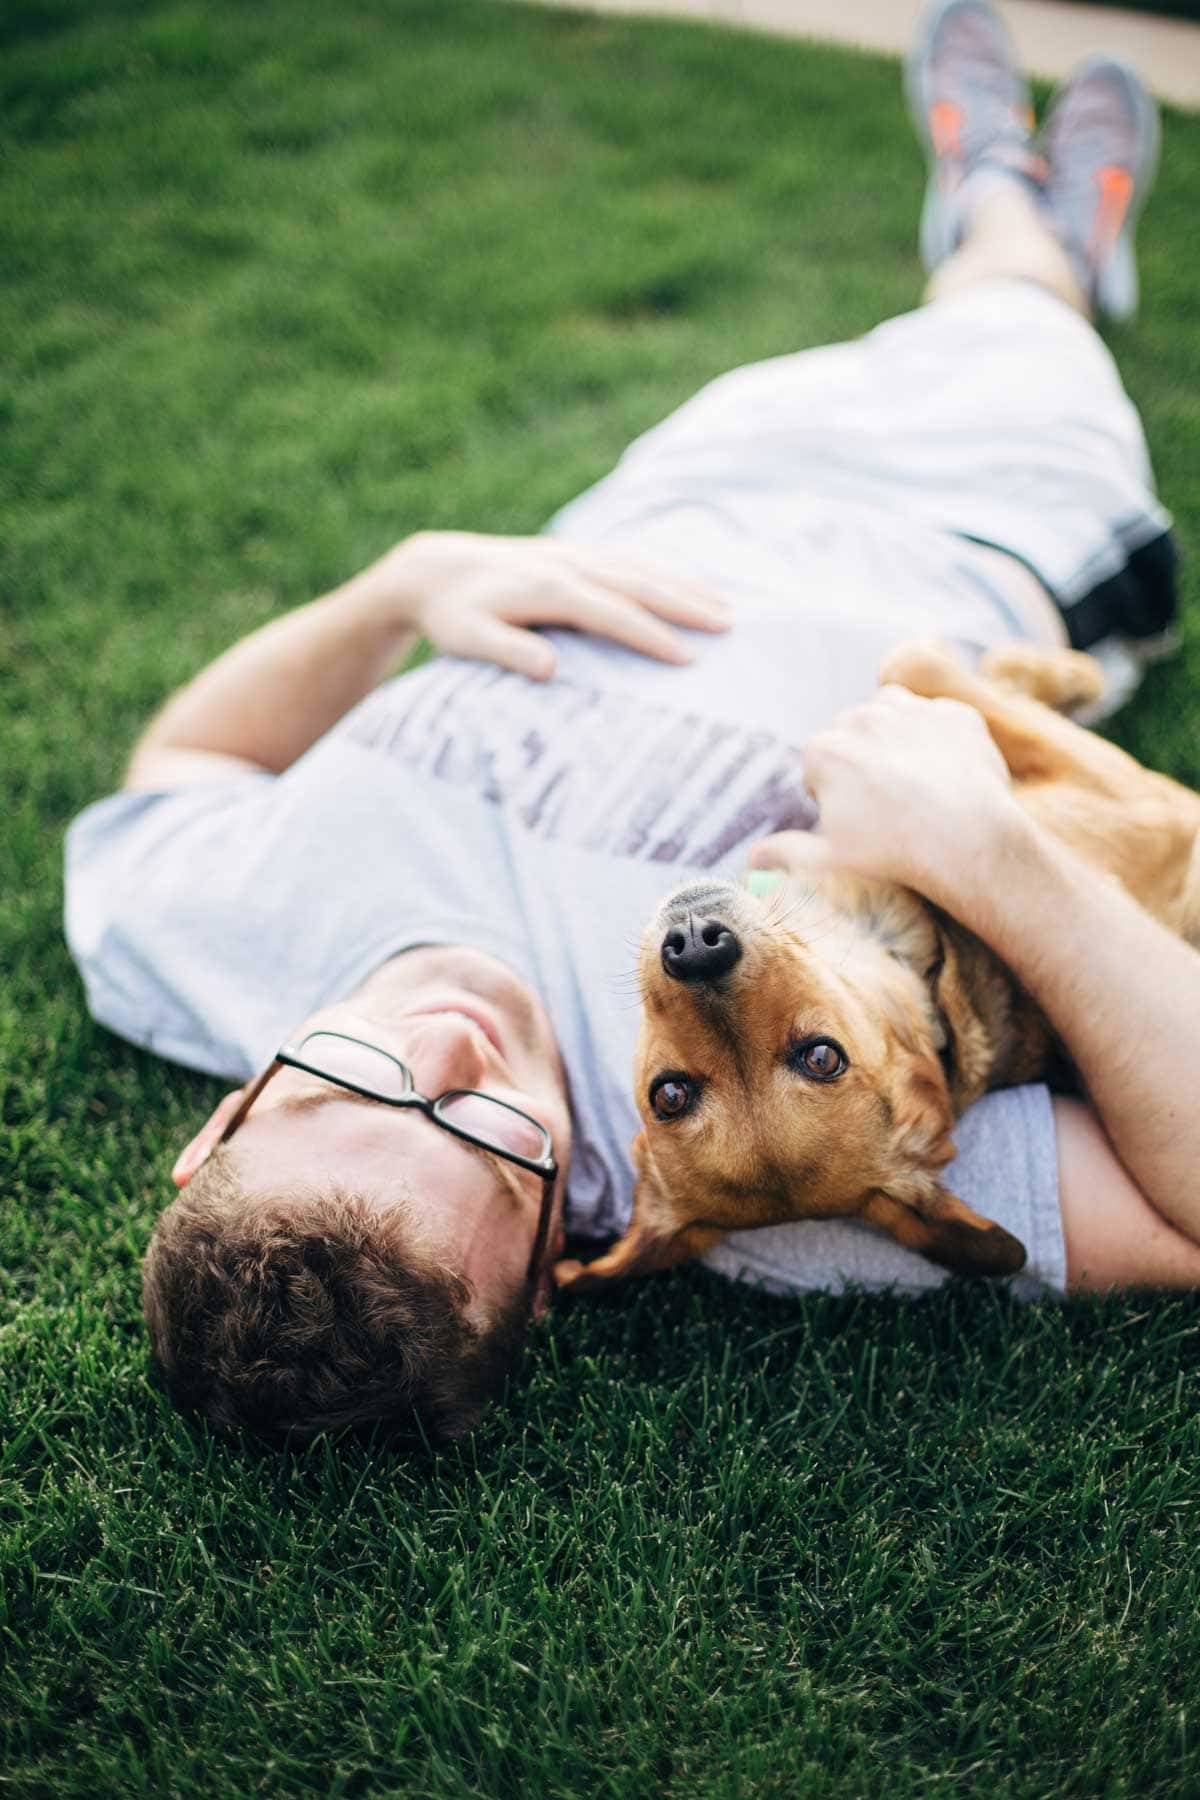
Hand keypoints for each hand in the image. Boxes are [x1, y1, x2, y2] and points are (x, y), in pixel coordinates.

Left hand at [368, 530, 730, 679]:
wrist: (433, 569)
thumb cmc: (450, 615)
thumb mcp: (467, 639)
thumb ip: (507, 652)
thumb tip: (551, 670)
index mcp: (547, 588)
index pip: (611, 614)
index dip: (650, 636)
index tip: (687, 658)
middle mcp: (568, 565)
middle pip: (638, 584)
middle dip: (685, 604)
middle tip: (729, 626)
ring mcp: (574, 554)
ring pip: (639, 567)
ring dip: (682, 585)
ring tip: (724, 607)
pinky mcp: (574, 553)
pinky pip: (628, 560)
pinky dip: (661, 572)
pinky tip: (686, 586)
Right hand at [748, 685, 1019, 906]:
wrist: (969, 843)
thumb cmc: (892, 856)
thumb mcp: (827, 863)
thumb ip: (785, 854)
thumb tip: (752, 860)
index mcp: (824, 751)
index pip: (819, 764)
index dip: (832, 793)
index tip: (854, 820)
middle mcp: (864, 718)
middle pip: (854, 734)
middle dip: (862, 760)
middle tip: (886, 805)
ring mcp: (914, 711)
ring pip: (895, 715)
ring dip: (898, 738)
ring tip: (915, 783)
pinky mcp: (958, 715)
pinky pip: (943, 721)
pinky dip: (944, 741)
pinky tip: (951, 776)